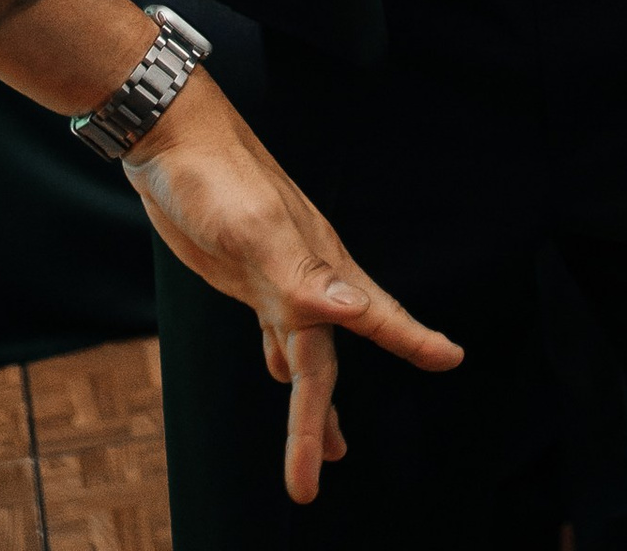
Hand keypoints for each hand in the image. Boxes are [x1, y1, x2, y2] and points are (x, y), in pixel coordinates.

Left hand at [124, 69, 460, 501]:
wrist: (174, 141)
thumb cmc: (215, 177)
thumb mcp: (253, 225)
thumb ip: (302, 272)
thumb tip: (351, 310)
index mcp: (317, 266)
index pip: (370, 318)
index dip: (411, 340)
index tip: (452, 359)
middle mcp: (306, 277)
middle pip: (322, 362)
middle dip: (319, 422)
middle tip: (310, 484)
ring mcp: (277, 278)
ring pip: (306, 353)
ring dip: (313, 402)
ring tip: (325, 455)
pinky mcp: (247, 277)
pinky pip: (278, 332)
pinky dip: (285, 361)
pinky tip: (281, 376)